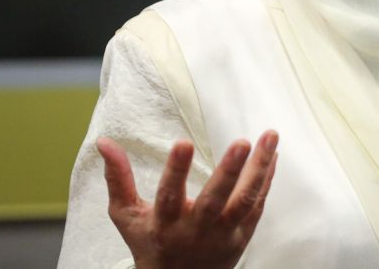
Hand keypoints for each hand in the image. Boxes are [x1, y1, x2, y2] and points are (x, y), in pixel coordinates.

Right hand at [97, 130, 278, 268]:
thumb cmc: (151, 242)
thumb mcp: (127, 215)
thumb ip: (118, 179)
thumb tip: (104, 142)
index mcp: (165, 224)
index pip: (170, 196)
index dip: (176, 170)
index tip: (183, 142)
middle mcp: (196, 230)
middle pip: (215, 201)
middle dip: (228, 171)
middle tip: (242, 142)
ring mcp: (223, 234)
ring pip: (245, 201)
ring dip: (259, 168)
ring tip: (270, 136)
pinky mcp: (243, 235)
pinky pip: (258, 204)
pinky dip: (267, 178)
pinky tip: (273, 153)